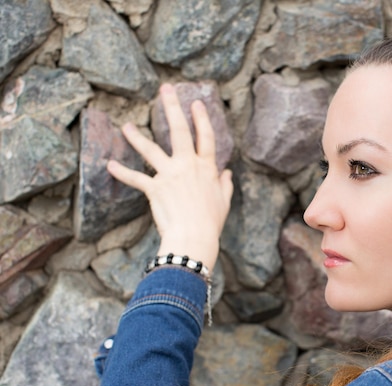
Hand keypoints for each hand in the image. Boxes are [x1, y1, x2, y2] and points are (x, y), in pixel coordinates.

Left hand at [107, 84, 233, 267]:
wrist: (194, 236)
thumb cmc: (211, 222)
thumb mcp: (224, 201)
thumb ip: (225, 184)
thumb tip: (228, 173)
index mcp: (206, 168)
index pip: (205, 137)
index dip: (201, 118)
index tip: (195, 103)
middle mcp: (187, 165)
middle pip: (179, 131)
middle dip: (172, 107)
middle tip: (165, 89)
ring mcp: (169, 175)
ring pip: (151, 149)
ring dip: (137, 136)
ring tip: (126, 126)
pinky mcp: (154, 188)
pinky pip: (135, 178)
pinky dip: (122, 172)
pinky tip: (110, 165)